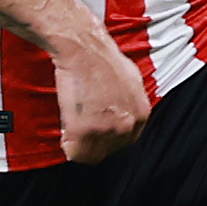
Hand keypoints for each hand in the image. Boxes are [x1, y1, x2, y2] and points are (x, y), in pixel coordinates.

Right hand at [51, 24, 153, 163]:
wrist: (84, 50)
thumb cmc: (103, 60)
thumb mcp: (132, 82)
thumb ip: (129, 104)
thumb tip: (122, 113)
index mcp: (141, 114)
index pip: (125, 142)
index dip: (107, 138)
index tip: (95, 131)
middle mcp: (127, 125)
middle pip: (109, 151)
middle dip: (93, 142)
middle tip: (80, 128)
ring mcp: (106, 129)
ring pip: (91, 155)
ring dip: (80, 143)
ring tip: (72, 127)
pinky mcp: (84, 130)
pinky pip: (75, 153)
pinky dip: (67, 145)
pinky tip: (65, 131)